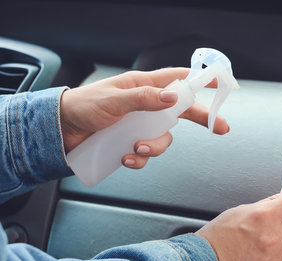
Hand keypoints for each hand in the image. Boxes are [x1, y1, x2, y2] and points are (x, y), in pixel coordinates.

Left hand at [59, 67, 228, 168]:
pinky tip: (125, 158)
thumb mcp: (114, 99)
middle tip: (218, 128)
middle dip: (200, 120)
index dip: (200, 81)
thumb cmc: (83, 106)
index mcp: (143, 87)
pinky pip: (145, 155)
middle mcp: (146, 106)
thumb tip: (172, 97)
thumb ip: (144, 98)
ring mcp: (139, 126)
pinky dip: (138, 160)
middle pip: (180, 112)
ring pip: (163, 139)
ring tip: (136, 149)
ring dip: (154, 147)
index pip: (178, 80)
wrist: (61, 131)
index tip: (220, 84)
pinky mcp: (131, 144)